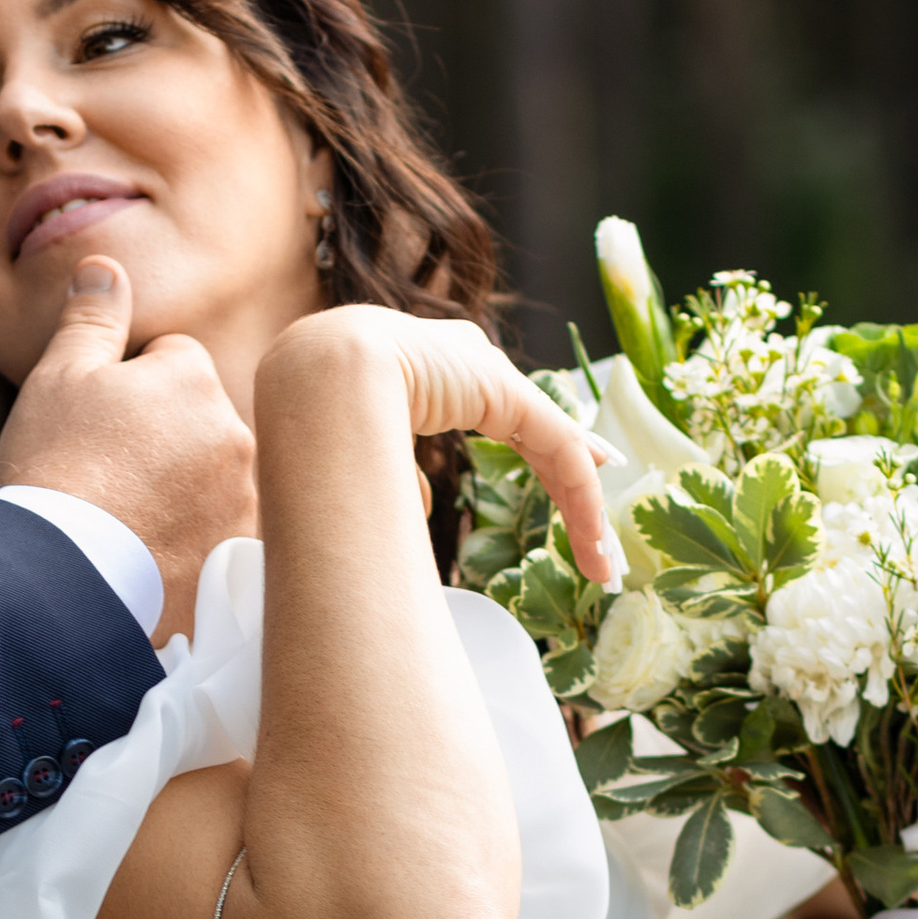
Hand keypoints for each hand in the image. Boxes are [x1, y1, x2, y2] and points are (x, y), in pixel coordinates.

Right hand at [0, 255, 258, 635]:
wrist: (61, 575)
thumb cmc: (53, 467)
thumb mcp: (58, 377)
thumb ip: (91, 318)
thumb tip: (105, 267)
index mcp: (193, 376)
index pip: (171, 359)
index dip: (127, 386)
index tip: (97, 425)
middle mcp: (234, 432)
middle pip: (197, 418)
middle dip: (163, 436)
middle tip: (107, 473)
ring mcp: (242, 498)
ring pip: (210, 475)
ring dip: (180, 488)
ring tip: (126, 518)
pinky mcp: (238, 556)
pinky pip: (219, 532)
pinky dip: (193, 540)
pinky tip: (151, 555)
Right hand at [291, 304, 623, 588]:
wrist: (317, 376)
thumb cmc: (319, 415)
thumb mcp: (368, 451)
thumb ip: (399, 474)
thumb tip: (416, 508)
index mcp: (435, 371)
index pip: (507, 416)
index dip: (542, 454)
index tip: (573, 486)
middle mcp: (470, 364)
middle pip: (540, 430)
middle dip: (571, 483)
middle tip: (597, 535)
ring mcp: (489, 373)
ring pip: (553, 444)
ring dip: (579, 505)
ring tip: (600, 555)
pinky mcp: (505, 390)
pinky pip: (553, 445)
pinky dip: (576, 493)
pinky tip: (593, 532)